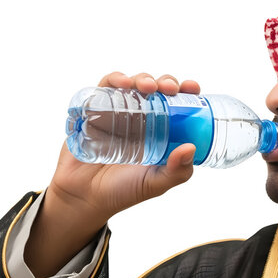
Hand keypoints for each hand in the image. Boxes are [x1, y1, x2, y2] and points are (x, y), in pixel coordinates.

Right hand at [25, 72, 200, 277]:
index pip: (177, 104)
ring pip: (134, 84)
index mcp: (160, 131)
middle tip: (170, 88)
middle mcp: (141, 118)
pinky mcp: (94, 110)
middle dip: (166, 82)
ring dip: (143, 78)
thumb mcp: (156, 183)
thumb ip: (177, 171)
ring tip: (148, 87)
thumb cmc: (123, 191)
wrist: (84, 198)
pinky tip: (123, 84)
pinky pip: (104, 87)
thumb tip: (191, 147)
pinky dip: (115, 79)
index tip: (193, 88)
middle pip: (158, 89)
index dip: (187, 92)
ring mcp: (118, 112)